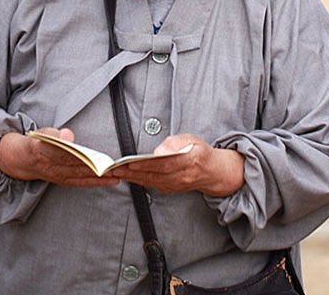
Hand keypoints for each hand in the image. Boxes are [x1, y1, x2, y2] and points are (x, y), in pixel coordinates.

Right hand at [0, 127, 119, 186]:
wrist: (20, 160)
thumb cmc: (36, 142)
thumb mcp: (40, 134)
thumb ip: (53, 134)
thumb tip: (68, 135)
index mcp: (43, 152)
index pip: (64, 153)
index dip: (82, 154)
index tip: (97, 154)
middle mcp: (52, 167)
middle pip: (78, 166)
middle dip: (99, 166)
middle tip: (117, 165)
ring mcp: (58, 176)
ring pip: (83, 175)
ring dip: (102, 175)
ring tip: (120, 172)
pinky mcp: (64, 181)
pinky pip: (83, 182)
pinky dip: (98, 182)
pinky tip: (113, 180)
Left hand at [110, 134, 244, 196]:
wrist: (213, 172)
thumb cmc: (201, 153)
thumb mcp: (193, 139)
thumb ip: (176, 142)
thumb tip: (160, 150)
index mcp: (190, 160)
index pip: (164, 164)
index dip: (146, 164)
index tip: (130, 162)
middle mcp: (182, 176)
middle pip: (154, 175)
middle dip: (132, 172)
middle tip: (115, 168)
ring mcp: (176, 185)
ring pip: (151, 182)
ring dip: (132, 178)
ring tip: (117, 171)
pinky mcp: (170, 189)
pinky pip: (152, 186)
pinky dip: (138, 182)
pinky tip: (128, 177)